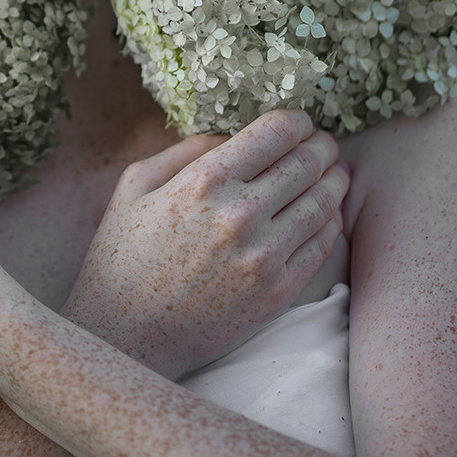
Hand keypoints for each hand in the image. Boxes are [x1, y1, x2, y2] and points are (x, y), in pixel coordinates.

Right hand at [63, 109, 348, 379]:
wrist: (125, 335)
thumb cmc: (123, 257)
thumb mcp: (135, 185)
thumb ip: (187, 150)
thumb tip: (234, 137)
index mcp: (205, 181)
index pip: (277, 132)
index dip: (297, 121)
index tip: (299, 124)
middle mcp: (240, 215)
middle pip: (308, 163)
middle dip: (321, 148)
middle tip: (323, 146)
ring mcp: (264, 257)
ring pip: (323, 202)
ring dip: (334, 182)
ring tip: (333, 175)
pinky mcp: (277, 292)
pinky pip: (322, 245)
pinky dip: (329, 222)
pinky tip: (324, 215)